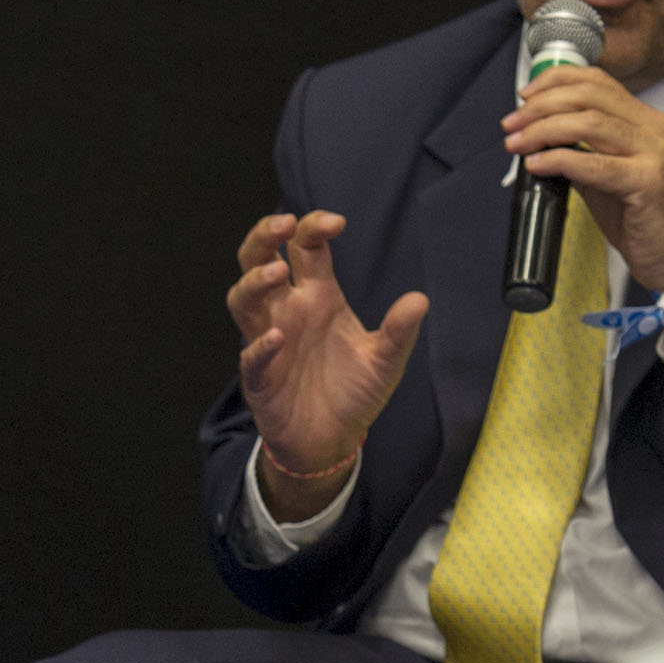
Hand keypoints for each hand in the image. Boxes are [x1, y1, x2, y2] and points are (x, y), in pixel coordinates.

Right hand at [227, 211, 426, 519]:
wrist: (332, 440)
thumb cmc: (353, 392)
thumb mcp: (385, 361)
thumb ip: (399, 331)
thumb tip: (420, 300)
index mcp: (318, 296)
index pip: (306, 247)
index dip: (314, 226)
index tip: (337, 222)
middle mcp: (288, 310)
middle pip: (259, 259)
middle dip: (265, 235)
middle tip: (284, 224)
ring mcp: (268, 339)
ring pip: (243, 299)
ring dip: (255, 281)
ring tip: (278, 272)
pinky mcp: (259, 377)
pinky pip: (251, 355)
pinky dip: (260, 345)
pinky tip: (277, 339)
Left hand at [503, 66, 663, 343]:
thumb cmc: (641, 218)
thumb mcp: (606, 174)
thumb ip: (580, 150)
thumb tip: (538, 136)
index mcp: (645, 120)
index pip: (598, 81)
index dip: (556, 81)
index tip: (526, 95)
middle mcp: (654, 128)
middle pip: (589, 97)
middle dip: (541, 106)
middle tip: (511, 123)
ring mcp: (655, 153)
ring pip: (589, 123)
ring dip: (543, 130)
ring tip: (517, 143)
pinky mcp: (649, 181)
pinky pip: (596, 164)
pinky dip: (560, 160)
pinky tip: (537, 165)